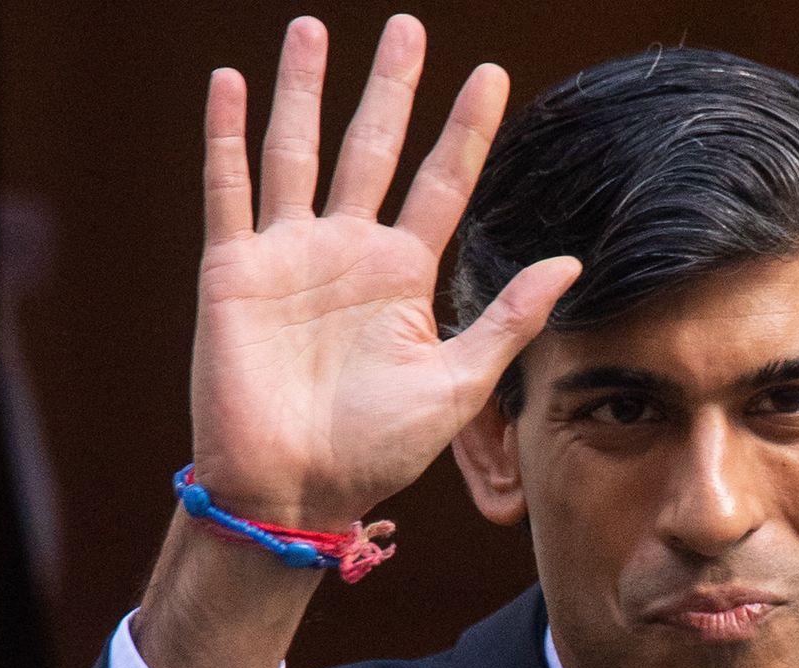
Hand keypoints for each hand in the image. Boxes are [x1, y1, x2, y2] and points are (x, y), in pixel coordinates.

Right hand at [189, 14, 577, 528]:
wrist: (296, 491)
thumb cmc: (378, 449)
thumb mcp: (460, 383)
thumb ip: (509, 318)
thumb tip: (571, 263)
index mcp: (403, 276)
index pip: (441, 183)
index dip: (464, 130)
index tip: (492, 75)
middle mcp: (347, 251)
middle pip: (372, 148)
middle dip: (389, 88)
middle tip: (407, 27)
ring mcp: (289, 255)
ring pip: (296, 151)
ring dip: (301, 90)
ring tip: (311, 28)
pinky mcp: (234, 271)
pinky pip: (229, 189)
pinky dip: (227, 136)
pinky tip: (232, 82)